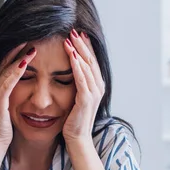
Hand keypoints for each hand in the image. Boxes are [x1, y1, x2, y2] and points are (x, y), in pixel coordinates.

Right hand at [0, 43, 36, 146]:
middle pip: (4, 63)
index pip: (5, 65)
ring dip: (19, 56)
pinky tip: (25, 62)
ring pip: (6, 70)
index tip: (28, 41)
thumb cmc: (4, 130)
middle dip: (17, 49)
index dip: (16, 53)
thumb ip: (12, 97)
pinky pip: (8, 83)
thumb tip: (24, 89)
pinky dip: (16, 71)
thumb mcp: (8, 109)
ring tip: (31, 44)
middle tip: (30, 35)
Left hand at [62, 29, 104, 143]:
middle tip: (74, 30)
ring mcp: (94, 93)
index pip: (91, 62)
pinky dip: (76, 66)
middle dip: (82, 44)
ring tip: (70, 38)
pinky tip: (71, 55)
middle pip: (91, 60)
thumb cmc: (73, 120)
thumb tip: (70, 71)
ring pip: (87, 67)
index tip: (78, 34)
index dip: (85, 47)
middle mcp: (98, 88)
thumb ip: (76, 84)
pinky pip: (81, 79)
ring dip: (79, 51)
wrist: (77, 139)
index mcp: (96, 86)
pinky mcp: (86, 99)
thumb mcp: (76, 98)